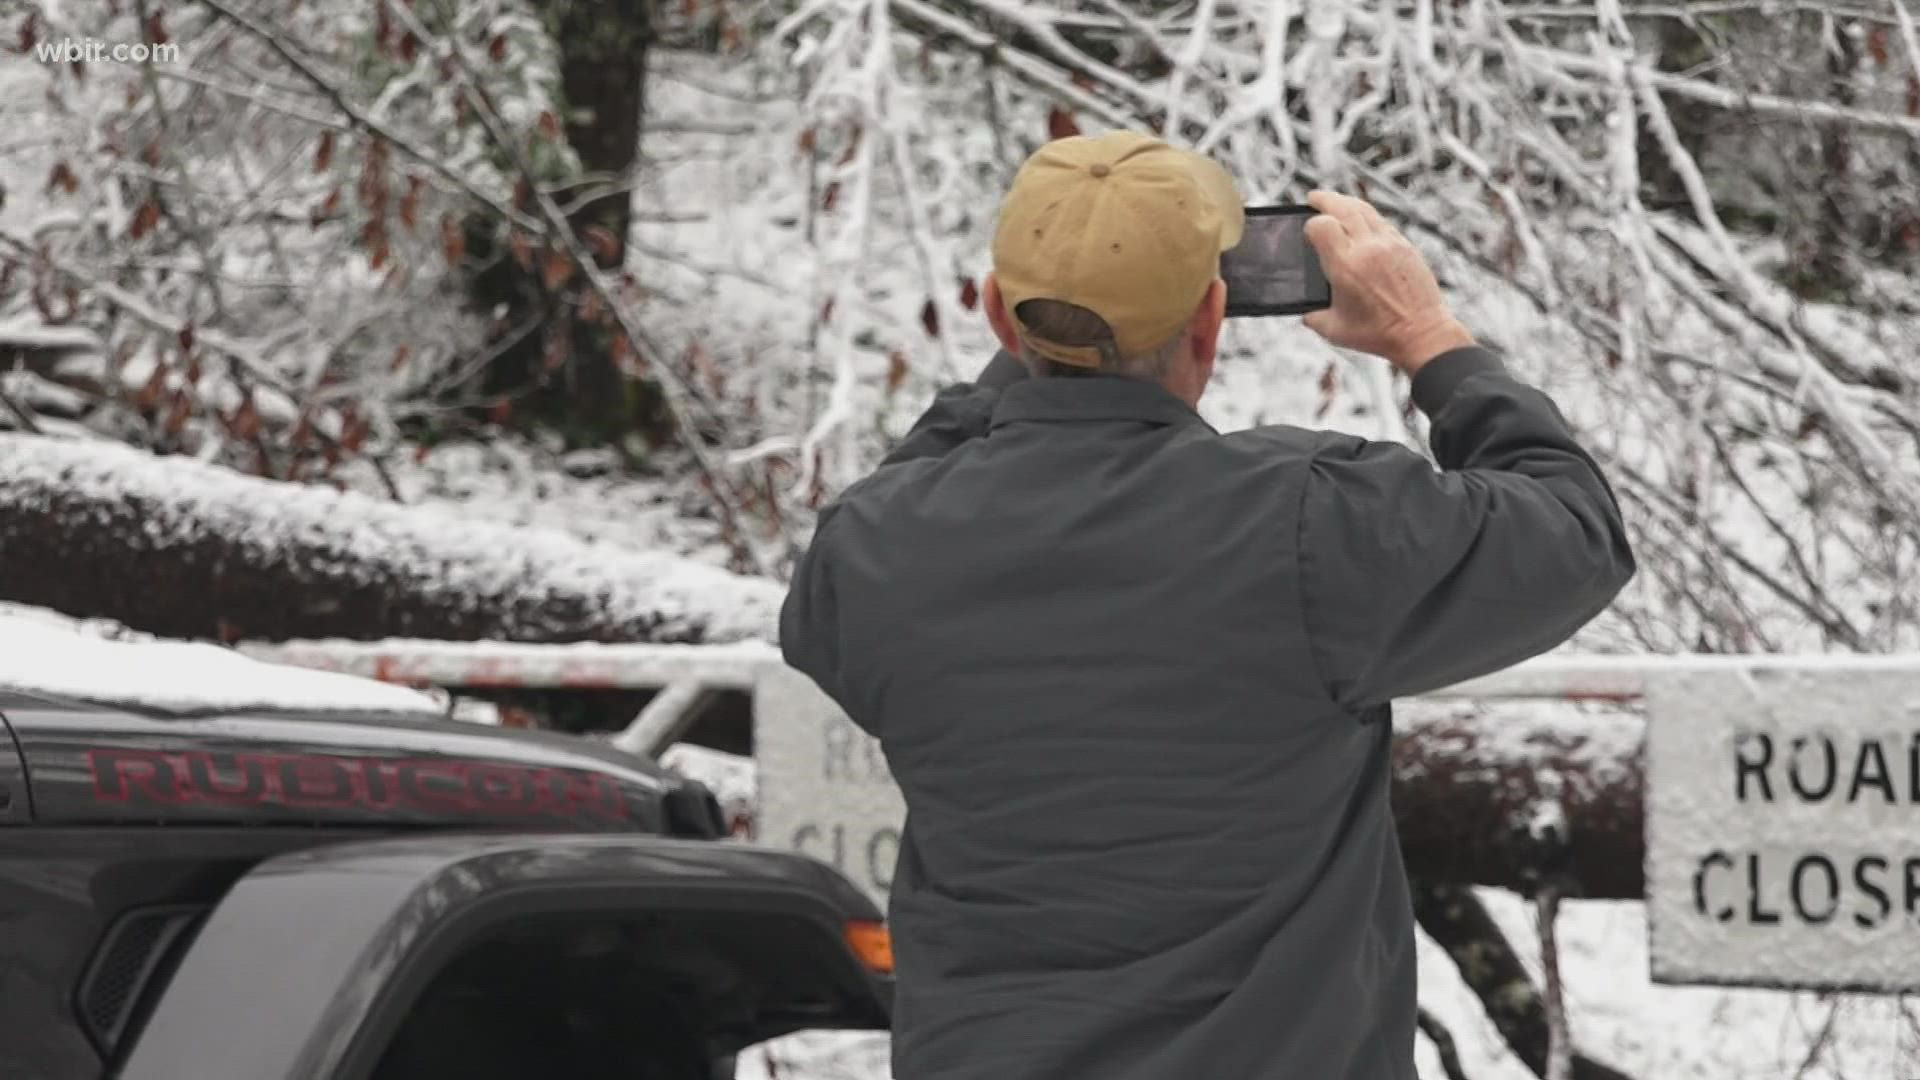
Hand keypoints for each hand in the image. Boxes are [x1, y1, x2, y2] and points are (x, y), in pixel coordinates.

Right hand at [1300, 190, 1473, 374]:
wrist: (1421, 333)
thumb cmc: (1377, 335)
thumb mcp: (1334, 330)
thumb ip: (1313, 317)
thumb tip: (1306, 310)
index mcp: (1345, 266)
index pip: (1321, 225)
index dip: (1310, 226)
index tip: (1307, 234)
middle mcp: (1367, 249)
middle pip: (1342, 207)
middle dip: (1324, 200)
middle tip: (1313, 198)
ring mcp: (1389, 244)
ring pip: (1364, 209)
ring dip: (1346, 202)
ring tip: (1335, 202)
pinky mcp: (1405, 246)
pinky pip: (1382, 221)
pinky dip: (1367, 216)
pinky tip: (1361, 221)